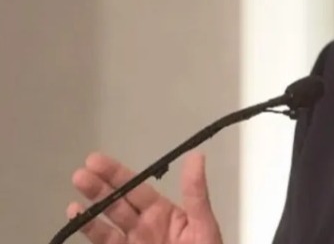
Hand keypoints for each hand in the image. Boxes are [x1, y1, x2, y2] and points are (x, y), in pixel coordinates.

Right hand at [67, 151, 222, 243]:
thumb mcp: (204, 224)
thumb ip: (195, 193)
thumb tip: (196, 156)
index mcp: (164, 213)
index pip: (137, 188)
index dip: (117, 174)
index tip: (96, 160)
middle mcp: (144, 226)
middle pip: (117, 203)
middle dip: (99, 188)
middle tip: (81, 172)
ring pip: (106, 224)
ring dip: (90, 209)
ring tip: (76, 195)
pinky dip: (90, 232)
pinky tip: (76, 219)